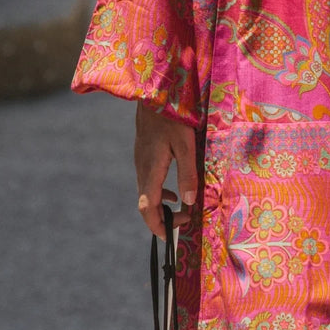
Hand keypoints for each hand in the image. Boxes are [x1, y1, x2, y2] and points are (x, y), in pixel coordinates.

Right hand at [134, 101, 197, 239]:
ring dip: (161, 206)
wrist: (152, 93)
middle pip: (146, 204)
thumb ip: (187, 174)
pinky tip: (174, 191)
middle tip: (185, 221)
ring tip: (182, 210)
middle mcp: (141, 169)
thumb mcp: (186, 145)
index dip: (157, 226)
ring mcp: (140, 161)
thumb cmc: (172, 117)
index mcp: (150, 170)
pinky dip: (160, 193)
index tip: (169, 236)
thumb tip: (189, 203)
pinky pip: (148, 182)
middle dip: (162, 219)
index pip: (147, 208)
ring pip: (146, 193)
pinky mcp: (143, 155)